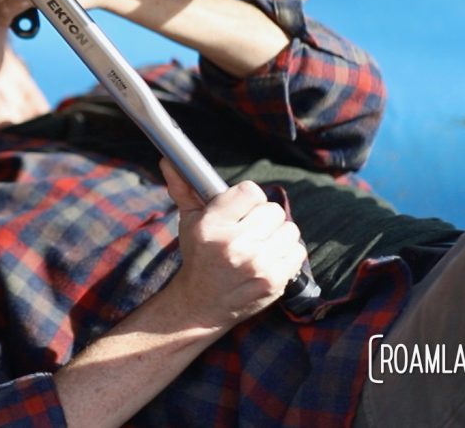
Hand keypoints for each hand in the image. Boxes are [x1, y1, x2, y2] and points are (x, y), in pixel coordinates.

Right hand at [159, 159, 306, 329]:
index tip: (242, 209)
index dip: (248, 198)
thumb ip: (183, 188)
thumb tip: (168, 159)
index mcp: (210, 226)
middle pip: (273, 210)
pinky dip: (286, 253)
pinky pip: (297, 251)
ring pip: (289, 229)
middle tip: (251, 230)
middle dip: (264, 218)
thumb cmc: (197, 257)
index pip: (250, 191)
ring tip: (261, 245)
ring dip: (277, 235)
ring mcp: (256, 264)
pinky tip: (269, 259)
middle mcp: (233, 244)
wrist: (201, 305)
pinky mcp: (273, 281)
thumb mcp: (188, 222)